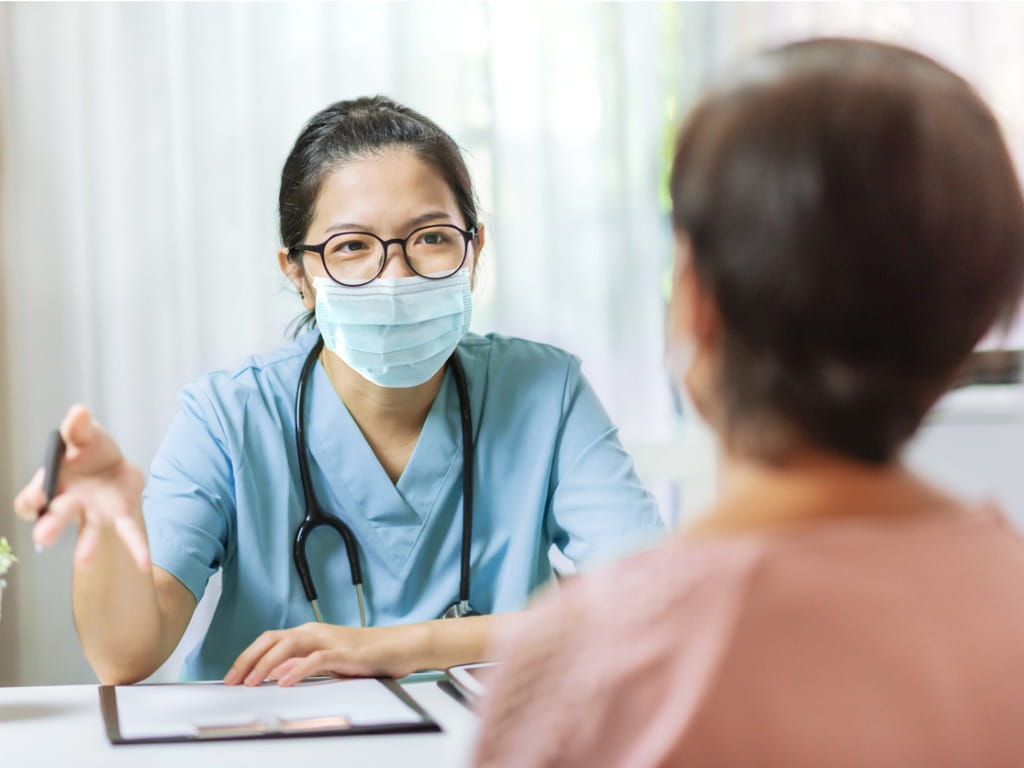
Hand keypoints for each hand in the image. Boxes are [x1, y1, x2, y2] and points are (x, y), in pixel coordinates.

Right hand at [12, 404, 148, 570]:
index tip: (35, 500)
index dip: (31, 501)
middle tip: (43, 537)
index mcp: (52, 484)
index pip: (32, 500)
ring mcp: (94, 514)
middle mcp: (69, 504)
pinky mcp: (119, 516)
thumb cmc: (90, 451)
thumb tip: (78, 413)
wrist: (115, 465)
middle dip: (49, 526)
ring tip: (84, 562)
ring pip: (88, 531)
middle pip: (56, 517)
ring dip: (86, 546)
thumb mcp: (84, 434)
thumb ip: (78, 428)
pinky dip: (136, 548)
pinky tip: (144, 564)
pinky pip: (128, 533)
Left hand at [224, 621, 427, 686]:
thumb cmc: (366, 655)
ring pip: (288, 645)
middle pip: (272, 639)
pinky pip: (315, 659)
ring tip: (252, 683)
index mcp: (309, 634)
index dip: (247, 657)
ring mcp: (328, 640)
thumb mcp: (327, 661)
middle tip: (233, 680)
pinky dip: (298, 670)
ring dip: (266, 664)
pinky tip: (286, 683)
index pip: (269, 640)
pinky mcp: (343, 652)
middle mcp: (315, 632)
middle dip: (248, 659)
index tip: (233, 676)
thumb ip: (302, 665)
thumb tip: (276, 674)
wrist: (398, 646)